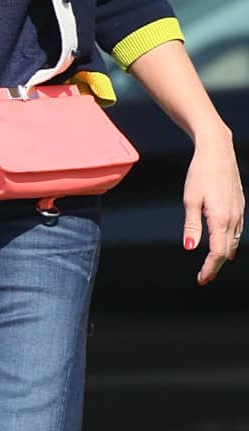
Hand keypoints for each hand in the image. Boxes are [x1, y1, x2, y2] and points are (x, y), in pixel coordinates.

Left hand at [181, 128, 243, 285]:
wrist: (218, 151)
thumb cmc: (200, 173)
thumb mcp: (190, 199)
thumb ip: (192, 226)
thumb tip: (190, 248)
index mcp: (220, 218)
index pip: (218, 252)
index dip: (210, 268)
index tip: (201, 280)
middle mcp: (233, 218)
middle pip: (227, 251)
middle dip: (216, 266)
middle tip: (204, 278)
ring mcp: (239, 211)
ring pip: (234, 241)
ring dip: (224, 256)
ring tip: (212, 266)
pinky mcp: (239, 205)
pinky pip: (237, 231)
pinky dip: (231, 243)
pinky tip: (226, 247)